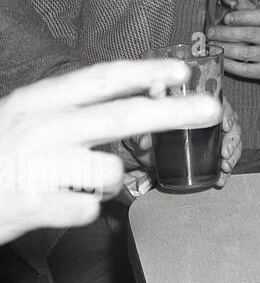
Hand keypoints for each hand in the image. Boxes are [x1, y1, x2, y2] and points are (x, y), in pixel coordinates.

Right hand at [0, 59, 220, 244]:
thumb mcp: (25, 121)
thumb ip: (72, 114)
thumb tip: (134, 103)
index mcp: (36, 101)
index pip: (100, 79)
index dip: (144, 72)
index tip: (181, 70)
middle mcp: (38, 128)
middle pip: (120, 117)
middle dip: (172, 113)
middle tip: (211, 110)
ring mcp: (35, 167)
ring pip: (109, 172)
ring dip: (108, 182)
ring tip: (73, 184)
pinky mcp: (31, 205)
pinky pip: (86, 210)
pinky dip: (82, 212)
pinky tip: (56, 206)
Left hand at [128, 97, 243, 190]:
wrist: (144, 155)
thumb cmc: (147, 136)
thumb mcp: (144, 131)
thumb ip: (144, 133)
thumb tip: (144, 142)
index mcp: (197, 108)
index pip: (219, 105)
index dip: (227, 114)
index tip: (226, 126)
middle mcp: (209, 121)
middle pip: (231, 125)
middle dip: (232, 140)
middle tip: (225, 152)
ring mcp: (212, 138)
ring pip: (231, 142)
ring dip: (232, 155)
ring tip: (225, 167)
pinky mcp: (211, 155)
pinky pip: (225, 160)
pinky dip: (225, 171)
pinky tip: (221, 179)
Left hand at [208, 9, 259, 87]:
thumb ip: (245, 7)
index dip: (242, 17)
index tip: (226, 18)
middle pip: (249, 34)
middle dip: (226, 33)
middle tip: (210, 33)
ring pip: (244, 52)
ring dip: (224, 48)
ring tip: (211, 45)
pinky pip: (244, 69)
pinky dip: (229, 64)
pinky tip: (220, 58)